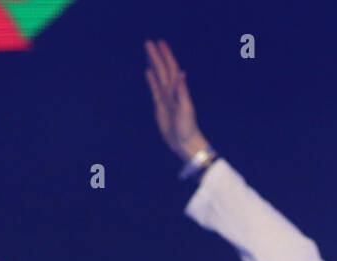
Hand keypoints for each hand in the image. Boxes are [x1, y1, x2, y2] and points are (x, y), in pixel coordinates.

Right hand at [145, 39, 208, 160]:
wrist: (184, 142)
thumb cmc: (188, 127)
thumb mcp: (186, 108)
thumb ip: (182, 91)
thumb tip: (181, 72)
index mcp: (178, 91)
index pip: (171, 69)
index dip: (166, 56)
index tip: (160, 43)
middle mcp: (171, 92)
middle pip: (163, 69)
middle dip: (156, 56)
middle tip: (149, 42)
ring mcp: (166, 98)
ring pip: (158, 77)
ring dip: (154, 64)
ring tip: (148, 52)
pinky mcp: (160, 106)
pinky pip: (155, 89)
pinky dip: (152, 80)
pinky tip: (148, 72)